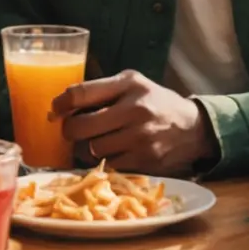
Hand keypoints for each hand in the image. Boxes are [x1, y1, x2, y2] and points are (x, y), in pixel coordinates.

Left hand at [51, 70, 214, 175]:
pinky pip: (109, 165)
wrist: (193, 128)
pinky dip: (106, 161)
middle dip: (69, 130)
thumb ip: (102, 90)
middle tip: (71, 130)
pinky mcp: (145, 161)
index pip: (81, 93)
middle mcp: (135, 109)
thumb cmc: (154, 103)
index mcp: (129, 84)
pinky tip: (113, 152)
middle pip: (81, 126)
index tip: (55, 109)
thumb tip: (62, 105)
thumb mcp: (132, 84)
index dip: (61, 103)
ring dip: (88, 147)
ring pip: (92, 149)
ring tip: (96, 140)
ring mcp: (140, 137)